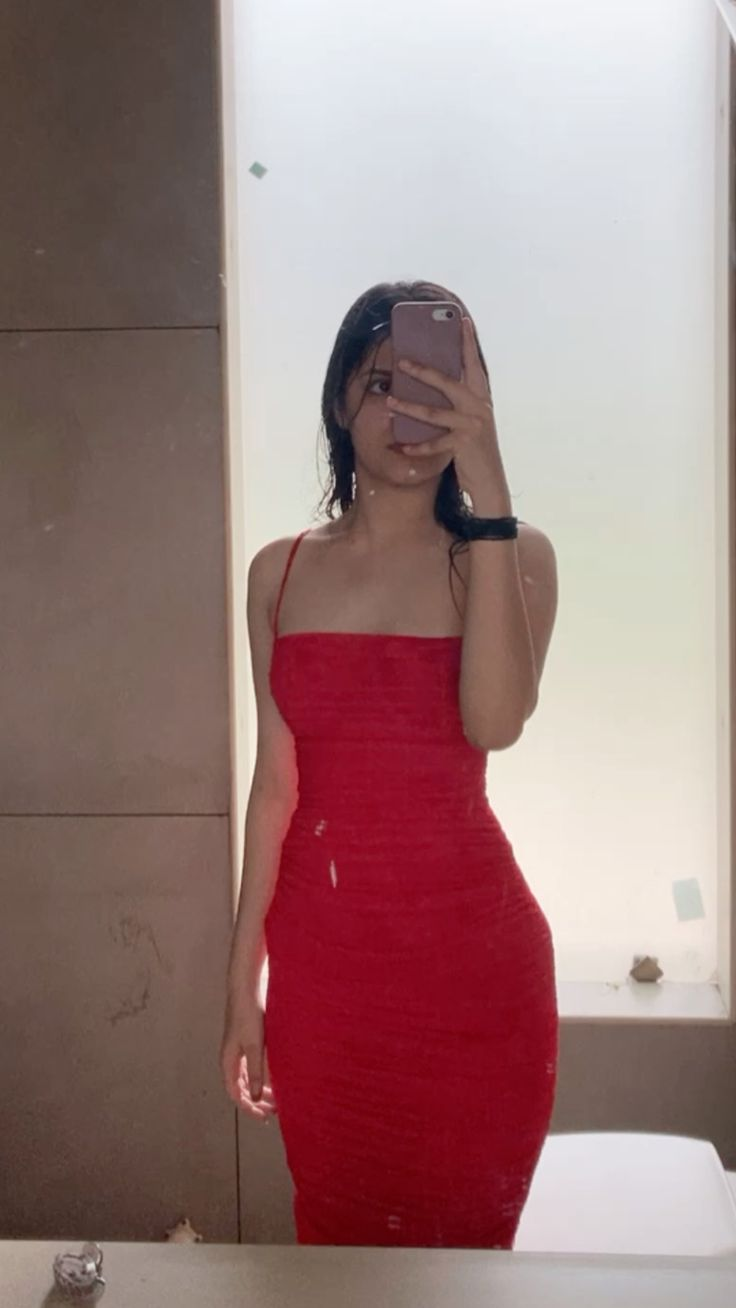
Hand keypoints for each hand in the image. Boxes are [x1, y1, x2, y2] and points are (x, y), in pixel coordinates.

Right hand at [220, 991, 277, 1122]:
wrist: (246, 988)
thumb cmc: (249, 1016)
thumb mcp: (255, 1046)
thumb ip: (257, 1072)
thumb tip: (257, 1099)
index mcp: (228, 1062)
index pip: (236, 1094)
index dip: (249, 1108)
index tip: (265, 1117)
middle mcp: (230, 1059)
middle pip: (241, 1088)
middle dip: (256, 1101)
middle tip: (274, 1111)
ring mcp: (237, 1049)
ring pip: (247, 1078)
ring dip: (260, 1089)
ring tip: (277, 1099)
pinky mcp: (245, 1041)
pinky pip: (252, 1066)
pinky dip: (262, 1076)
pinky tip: (275, 1078)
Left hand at [386, 316, 504, 501]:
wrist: (491, 481)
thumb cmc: (476, 450)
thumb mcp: (472, 421)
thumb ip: (460, 403)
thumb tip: (436, 384)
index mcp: (481, 398)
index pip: (474, 364)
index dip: (468, 342)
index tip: (461, 320)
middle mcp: (478, 407)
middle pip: (447, 383)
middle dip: (423, 371)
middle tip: (401, 362)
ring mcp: (471, 425)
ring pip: (433, 413)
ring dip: (408, 407)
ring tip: (389, 401)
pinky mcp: (463, 445)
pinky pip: (433, 444)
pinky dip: (416, 446)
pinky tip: (401, 446)